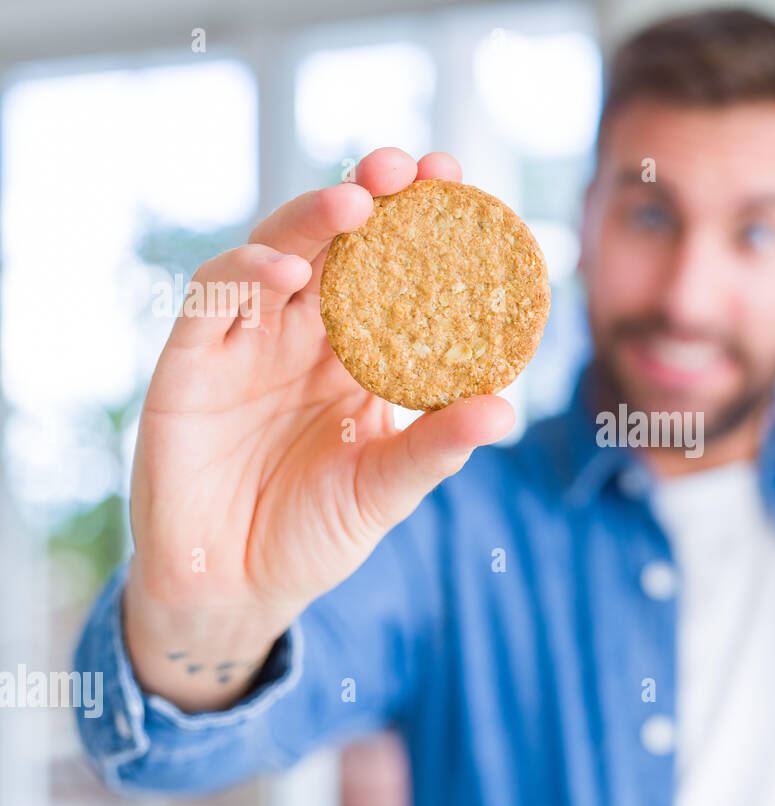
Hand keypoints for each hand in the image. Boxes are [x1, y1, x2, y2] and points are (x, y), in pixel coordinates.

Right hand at [123, 148, 513, 710]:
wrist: (234, 588)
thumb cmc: (314, 533)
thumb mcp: (386, 487)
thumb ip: (436, 446)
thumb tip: (505, 409)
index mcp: (355, 355)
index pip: (390, 272)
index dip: (421, 226)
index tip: (462, 186)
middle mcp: (301, 335)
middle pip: (334, 245)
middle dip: (370, 196)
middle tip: (410, 167)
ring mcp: (244, 343)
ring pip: (274, 254)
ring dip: (311, 220)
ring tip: (356, 201)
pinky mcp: (189, 363)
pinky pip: (213, 301)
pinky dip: (247, 275)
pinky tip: (289, 269)